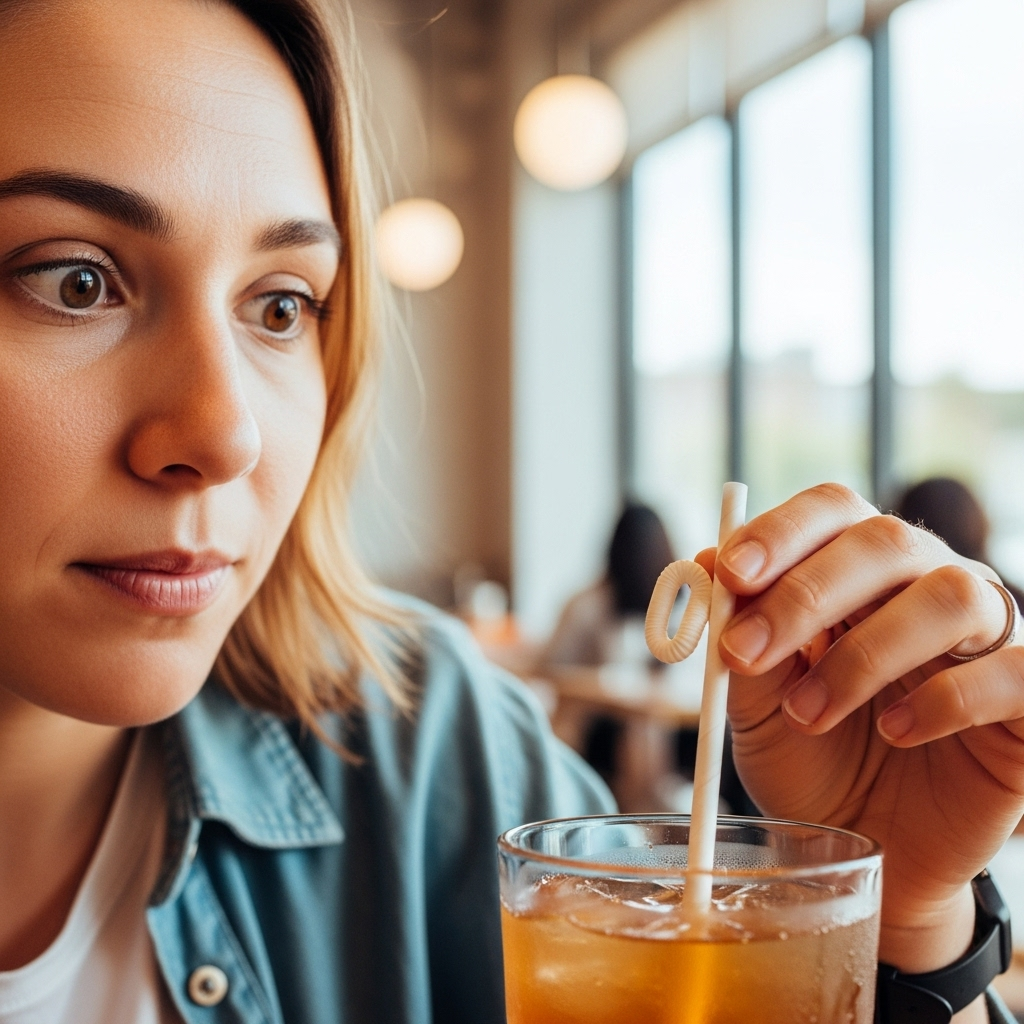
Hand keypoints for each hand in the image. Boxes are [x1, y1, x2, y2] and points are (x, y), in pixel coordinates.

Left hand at [696, 483, 1023, 992]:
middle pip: (885, 541)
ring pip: (951, 595)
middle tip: (745, 653)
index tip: (730, 572)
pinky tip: (899, 730)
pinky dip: (949, 696)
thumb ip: (740, 642)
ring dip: (865, 653)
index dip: (781, 531)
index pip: (832, 510)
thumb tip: (703, 565)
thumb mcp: (758, 710)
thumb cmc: (815, 764)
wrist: (873, 850)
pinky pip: (1015, 672)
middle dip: (805, 593)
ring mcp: (986, 637)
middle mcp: (926, 584)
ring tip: (810, 713)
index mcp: (857, 571)